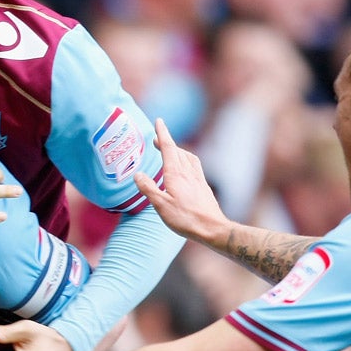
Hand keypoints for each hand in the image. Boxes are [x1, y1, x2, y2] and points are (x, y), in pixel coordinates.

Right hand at [134, 119, 230, 245]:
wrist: (213, 229)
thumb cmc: (185, 219)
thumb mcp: (161, 205)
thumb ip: (148, 188)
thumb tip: (137, 174)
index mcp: (176, 174)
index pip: (169, 148)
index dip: (163, 134)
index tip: (159, 121)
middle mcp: (188, 173)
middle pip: (178, 151)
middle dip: (167, 142)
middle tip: (156, 138)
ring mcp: (198, 180)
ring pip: (188, 158)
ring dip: (178, 151)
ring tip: (170, 151)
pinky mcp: (203, 188)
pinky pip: (194, 167)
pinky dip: (187, 161)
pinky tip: (186, 169)